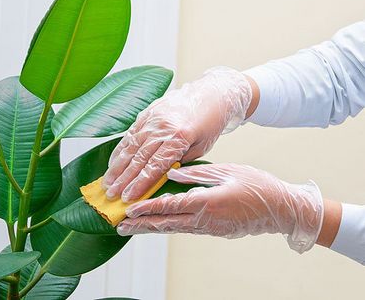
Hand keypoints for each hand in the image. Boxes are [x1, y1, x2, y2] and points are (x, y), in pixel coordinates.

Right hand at [103, 67, 252, 201]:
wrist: (210, 94)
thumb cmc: (209, 123)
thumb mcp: (201, 147)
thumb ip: (179, 161)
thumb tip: (158, 177)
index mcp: (179, 136)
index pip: (155, 166)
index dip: (139, 184)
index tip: (128, 197)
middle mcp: (162, 127)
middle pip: (138, 158)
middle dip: (123, 179)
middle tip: (111, 194)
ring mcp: (152, 118)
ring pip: (130, 147)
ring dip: (116, 167)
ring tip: (107, 182)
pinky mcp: (146, 113)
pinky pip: (130, 134)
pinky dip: (120, 150)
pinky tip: (112, 163)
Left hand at [117, 163, 323, 253]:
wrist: (281, 209)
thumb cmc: (257, 186)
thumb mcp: (227, 171)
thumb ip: (196, 175)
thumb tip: (171, 175)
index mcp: (206, 202)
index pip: (169, 207)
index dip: (147, 209)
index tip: (128, 211)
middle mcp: (204, 220)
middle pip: (166, 224)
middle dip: (141, 225)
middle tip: (120, 227)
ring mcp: (209, 228)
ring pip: (173, 229)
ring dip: (152, 228)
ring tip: (133, 228)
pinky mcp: (214, 231)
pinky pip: (185, 229)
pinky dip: (169, 227)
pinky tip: (160, 224)